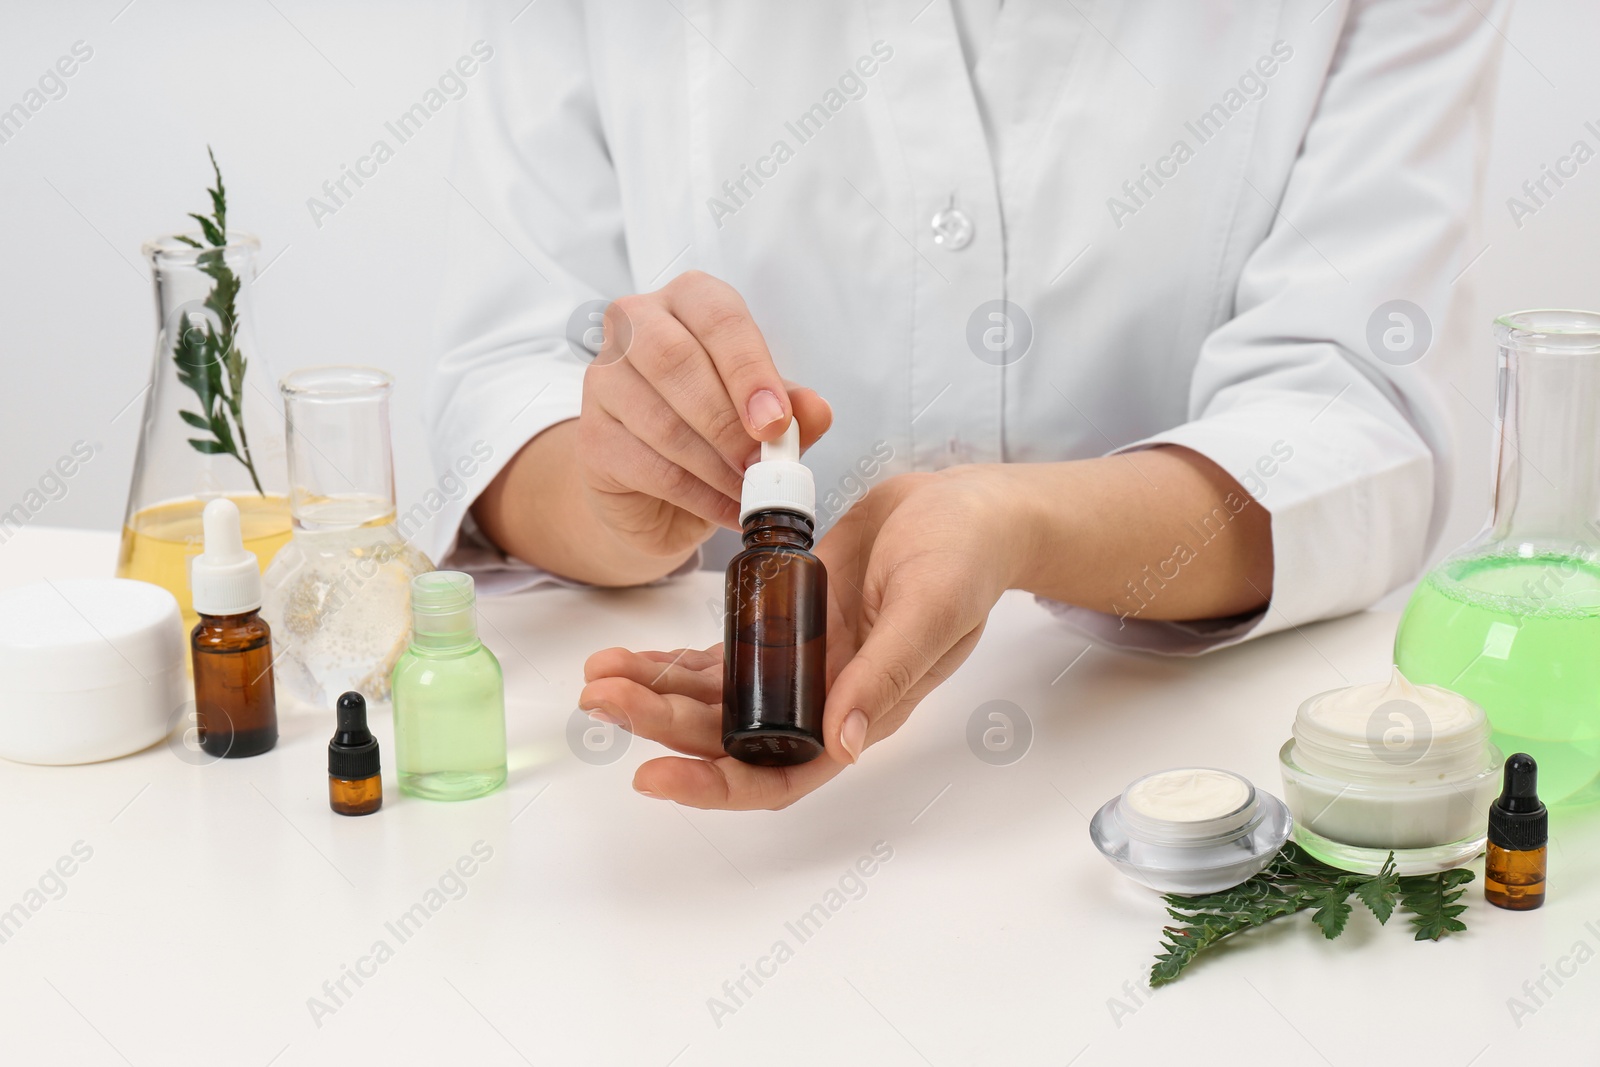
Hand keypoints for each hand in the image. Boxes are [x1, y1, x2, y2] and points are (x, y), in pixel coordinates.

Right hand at [575, 270, 831, 561]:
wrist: (657, 491)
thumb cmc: (714, 430)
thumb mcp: (763, 415)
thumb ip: (791, 408)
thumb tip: (817, 410)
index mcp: (688, 301)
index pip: (718, 317)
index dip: (750, 369)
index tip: (777, 421)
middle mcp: (635, 327)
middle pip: (674, 359)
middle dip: (728, 419)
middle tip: (764, 462)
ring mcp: (603, 382)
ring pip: (662, 421)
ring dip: (718, 465)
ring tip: (753, 492)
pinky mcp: (592, 440)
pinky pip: (651, 468)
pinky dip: (700, 495)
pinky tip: (729, 510)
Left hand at [579, 467, 1028, 808]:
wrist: (963, 507)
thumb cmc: (965, 559)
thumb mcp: (932, 609)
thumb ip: (887, 674)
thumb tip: (842, 742)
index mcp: (859, 713)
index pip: (779, 774)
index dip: (714, 785)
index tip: (653, 777)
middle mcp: (820, 699)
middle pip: (727, 736)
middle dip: (660, 725)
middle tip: (600, 698)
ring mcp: (799, 662)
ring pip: (713, 698)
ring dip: (655, 693)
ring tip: (598, 676)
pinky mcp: (784, 621)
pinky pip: (720, 653)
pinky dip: (674, 658)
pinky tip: (633, 655)